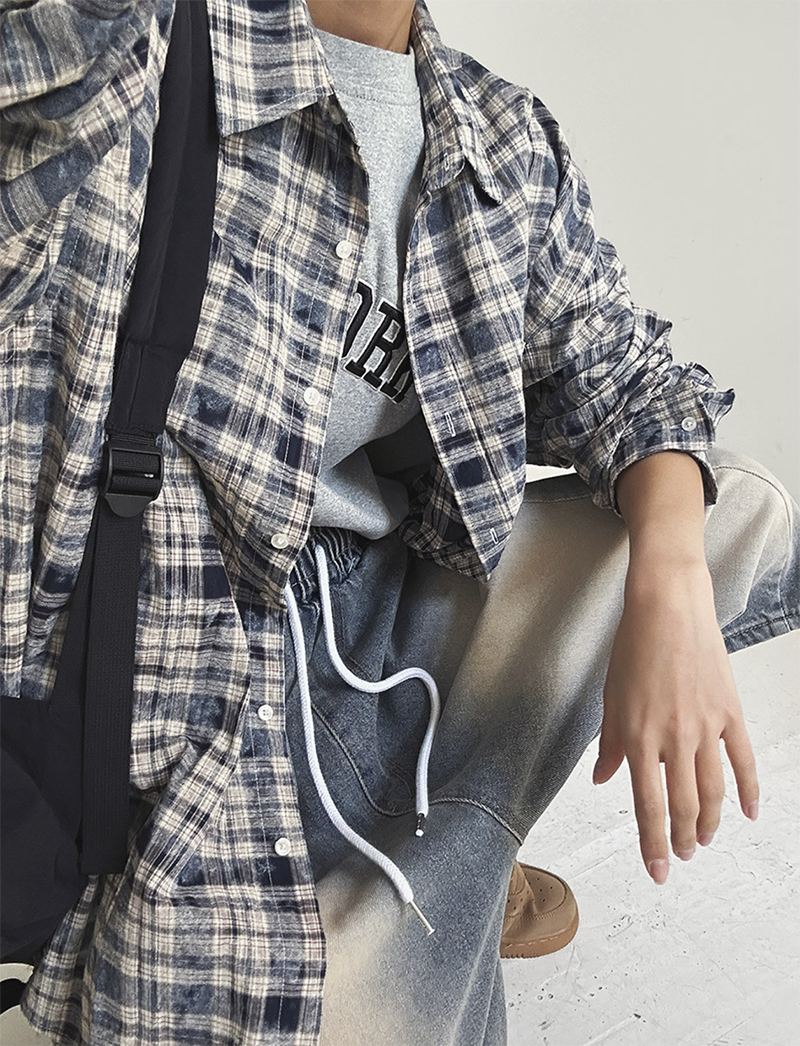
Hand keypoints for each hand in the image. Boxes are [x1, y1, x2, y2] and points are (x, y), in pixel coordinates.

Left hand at [592, 558, 758, 883]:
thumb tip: (603, 779)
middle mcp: (673, 738)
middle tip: (680, 856)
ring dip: (710, 822)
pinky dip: (748, 789)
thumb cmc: (633, 647)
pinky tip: (748, 811)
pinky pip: (742, 760)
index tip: (656, 871)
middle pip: (684, 806)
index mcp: (637, 737)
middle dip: (681, 839)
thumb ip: (609, 745)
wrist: (667, 607)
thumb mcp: (611, 698)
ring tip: (704, 840)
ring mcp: (706, 726)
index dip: (652, 843)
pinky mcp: (729, 711)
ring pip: (713, 790)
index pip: (647, 805)